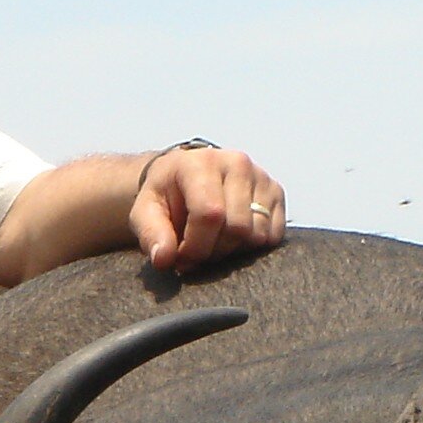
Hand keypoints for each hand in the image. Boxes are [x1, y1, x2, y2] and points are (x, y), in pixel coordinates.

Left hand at [131, 146, 286, 272]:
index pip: (210, 215)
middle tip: (196, 252)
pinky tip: (232, 236)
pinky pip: (274, 235)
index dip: (196, 247)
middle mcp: (237, 163)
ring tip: (212, 242)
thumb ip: (151, 233)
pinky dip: (253, 246)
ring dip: (233, 250)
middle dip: (214, 252)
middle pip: (237, 228)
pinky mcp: (276, 191)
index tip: (181, 257)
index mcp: (202, 163)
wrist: (184, 176)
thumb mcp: (146, 211)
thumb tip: (164, 259)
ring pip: (257, 235)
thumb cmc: (166, 195)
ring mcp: (261, 176)